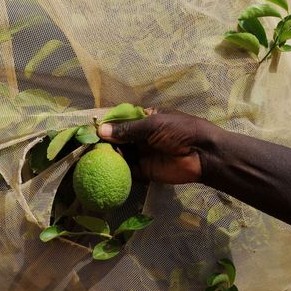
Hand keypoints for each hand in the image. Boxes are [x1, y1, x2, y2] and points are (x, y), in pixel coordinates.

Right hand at [97, 111, 218, 183]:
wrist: (203, 155)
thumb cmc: (180, 131)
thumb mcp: (153, 125)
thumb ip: (127, 129)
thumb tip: (101, 131)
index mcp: (145, 119)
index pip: (122, 121)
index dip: (107, 125)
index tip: (91, 130)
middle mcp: (142, 136)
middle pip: (119, 139)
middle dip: (105, 142)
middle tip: (88, 146)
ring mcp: (143, 154)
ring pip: (121, 154)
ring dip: (109, 156)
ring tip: (92, 158)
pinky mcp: (145, 171)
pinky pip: (128, 170)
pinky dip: (118, 170)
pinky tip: (104, 169)